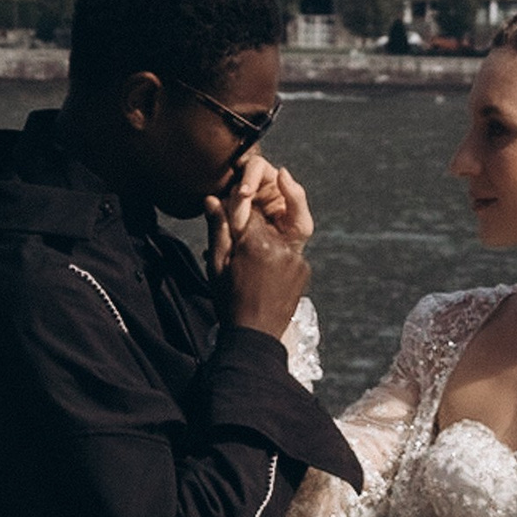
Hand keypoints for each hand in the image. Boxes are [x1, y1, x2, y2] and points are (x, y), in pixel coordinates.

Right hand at [210, 159, 312, 338]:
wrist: (256, 337)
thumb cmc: (230, 301)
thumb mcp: (217, 264)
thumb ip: (218, 229)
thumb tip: (213, 198)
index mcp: (256, 243)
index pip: (250, 208)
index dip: (242, 199)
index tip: (238, 191)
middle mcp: (282, 247)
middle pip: (277, 211)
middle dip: (275, 197)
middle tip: (275, 179)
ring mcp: (297, 259)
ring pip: (287, 229)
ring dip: (276, 225)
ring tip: (261, 233)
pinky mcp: (304, 270)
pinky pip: (292, 248)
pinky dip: (280, 248)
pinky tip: (265, 261)